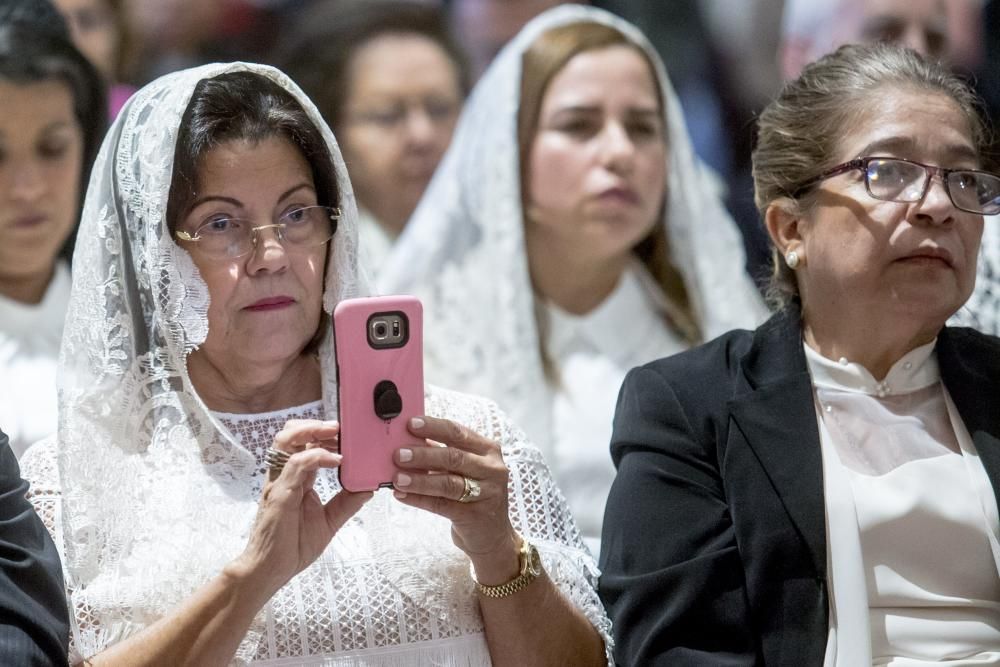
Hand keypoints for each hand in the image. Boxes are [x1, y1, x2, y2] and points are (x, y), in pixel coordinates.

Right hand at [233, 419, 371, 593]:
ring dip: (311, 431)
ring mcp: (280, 482)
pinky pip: (295, 465)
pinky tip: (336, 459)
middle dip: (315, 425)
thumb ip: (347, 502)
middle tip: (339, 426)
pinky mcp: (280, 494)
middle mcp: (285, 476)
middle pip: (291, 435)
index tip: (345, 433)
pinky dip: (317, 456)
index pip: (305, 445)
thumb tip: (369, 487)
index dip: (322, 434)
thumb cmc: (293, 546)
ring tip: (334, 432)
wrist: (271, 570)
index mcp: (296, 479)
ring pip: (286, 441)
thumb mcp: (329, 521)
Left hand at [392, 416, 519, 582]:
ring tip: (397, 478)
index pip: (458, 432)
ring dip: (420, 480)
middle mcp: (492, 469)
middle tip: (398, 454)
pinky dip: (420, 500)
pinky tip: (402, 495)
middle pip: (454, 456)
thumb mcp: (464, 469)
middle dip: (423, 455)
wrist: (493, 535)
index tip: (410, 424)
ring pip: (449, 483)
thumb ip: (442, 452)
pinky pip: (443, 505)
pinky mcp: (476, 516)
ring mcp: (487, 493)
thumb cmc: (473, 495)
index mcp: (488, 450)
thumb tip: (407, 439)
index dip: (433, 427)